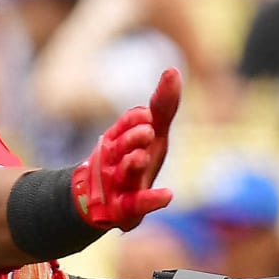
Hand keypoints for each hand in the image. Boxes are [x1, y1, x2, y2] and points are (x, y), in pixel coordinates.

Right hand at [71, 68, 180, 230]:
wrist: (105, 204)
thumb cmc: (134, 162)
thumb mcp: (153, 134)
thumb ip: (163, 105)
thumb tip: (172, 70)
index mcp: (120, 140)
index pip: (126, 126)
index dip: (134, 120)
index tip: (147, 115)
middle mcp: (115, 160)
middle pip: (121, 147)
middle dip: (132, 139)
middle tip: (147, 132)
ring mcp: (119, 185)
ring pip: (124, 173)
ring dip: (133, 164)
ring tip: (142, 156)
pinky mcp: (125, 209)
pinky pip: (136, 204)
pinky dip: (151, 200)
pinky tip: (168, 196)